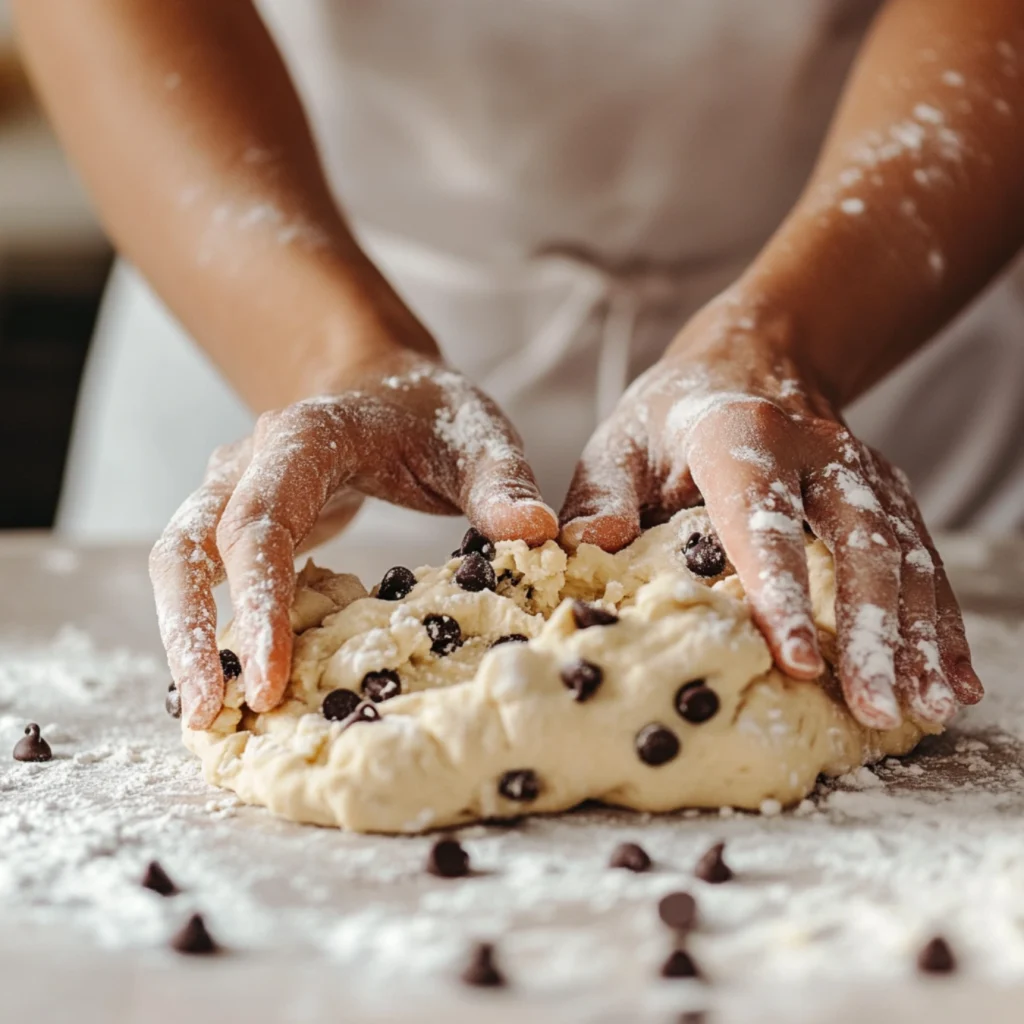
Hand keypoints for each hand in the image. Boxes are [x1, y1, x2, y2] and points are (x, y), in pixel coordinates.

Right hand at [151, 352, 557, 728]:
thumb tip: (536, 532)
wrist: (387, 384)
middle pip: (190, 548)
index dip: (259, 602)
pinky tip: (232, 683)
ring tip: (210, 715)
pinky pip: (205, 575)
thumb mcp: (478, 437)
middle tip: (216, 715)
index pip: (261, 523)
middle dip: (195, 635)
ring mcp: (235, 490)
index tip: (270, 677)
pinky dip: (208, 628)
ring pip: (179, 563)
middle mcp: (250, 463)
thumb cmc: (431, 411)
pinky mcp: (241, 522)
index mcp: (304, 439)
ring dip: (184, 637)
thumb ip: (503, 482)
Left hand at [560, 293, 982, 729]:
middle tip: (877, 708)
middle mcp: (817, 450)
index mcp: (741, 435)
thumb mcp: (621, 441)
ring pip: (904, 554)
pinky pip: (924, 557)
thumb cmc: (670, 417)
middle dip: (873, 629)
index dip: (781, 591)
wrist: (747, 359)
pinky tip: (953, 679)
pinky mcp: (886, 492)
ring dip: (919, 634)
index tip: (797, 664)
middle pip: (858, 540)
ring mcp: (861, 471)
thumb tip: (586, 547)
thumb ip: (602, 494)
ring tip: (927, 709)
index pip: (762, 517)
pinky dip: (940, 620)